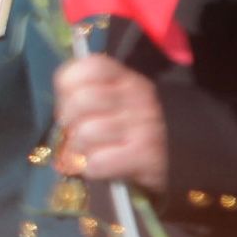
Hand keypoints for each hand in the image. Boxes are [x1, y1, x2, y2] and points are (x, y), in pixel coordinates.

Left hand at [54, 54, 167, 191]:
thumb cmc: (127, 133)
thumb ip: (83, 96)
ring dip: (82, 149)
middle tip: (81, 132)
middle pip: (79, 101)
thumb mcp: (111, 104)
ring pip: (85, 134)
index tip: (73, 103)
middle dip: (70, 122)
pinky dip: (93, 169)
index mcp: (126, 79)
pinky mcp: (146, 155)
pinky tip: (107, 166)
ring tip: (96, 151)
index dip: (69, 87)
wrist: (174, 166)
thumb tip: (62, 106)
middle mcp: (138, 96)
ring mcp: (145, 125)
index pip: (87, 66)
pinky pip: (97, 162)